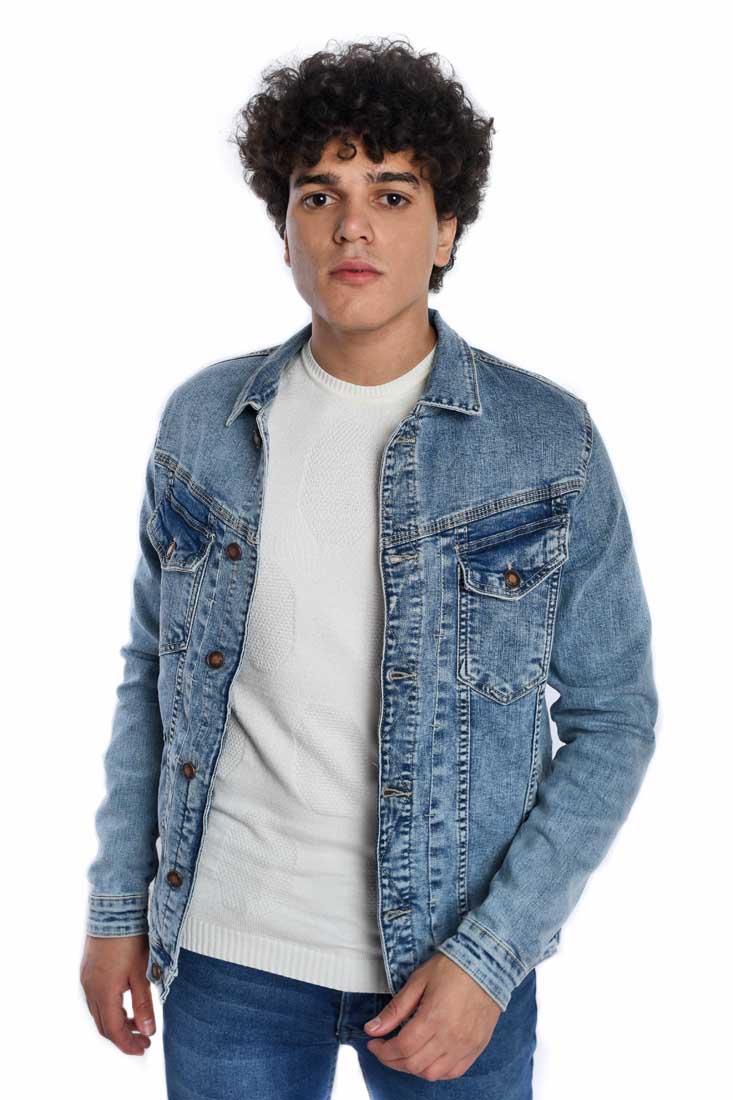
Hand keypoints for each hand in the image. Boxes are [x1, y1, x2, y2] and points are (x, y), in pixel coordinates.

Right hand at [79, 933, 155, 1055]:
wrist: (113, 909)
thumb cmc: (130, 939)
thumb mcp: (142, 972)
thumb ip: (143, 1003)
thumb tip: (147, 1031)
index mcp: (104, 992)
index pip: (114, 1030)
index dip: (128, 1043)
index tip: (143, 1048)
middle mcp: (90, 989)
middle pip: (104, 1025)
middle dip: (123, 1037)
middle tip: (143, 1040)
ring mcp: (86, 980)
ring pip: (99, 1013)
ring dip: (116, 1023)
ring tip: (137, 1023)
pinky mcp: (87, 970)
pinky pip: (96, 999)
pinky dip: (110, 1008)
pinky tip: (124, 1004)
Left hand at [363, 952, 501, 1080]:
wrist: (488, 963)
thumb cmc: (451, 968)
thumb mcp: (418, 981)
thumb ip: (395, 1009)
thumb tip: (371, 1029)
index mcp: (433, 1018)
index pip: (401, 1048)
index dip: (382, 1050)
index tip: (374, 1043)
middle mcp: (450, 1037)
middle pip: (413, 1064)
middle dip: (392, 1060)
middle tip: (384, 1049)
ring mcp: (465, 1046)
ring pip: (432, 1074)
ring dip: (413, 1068)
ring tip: (404, 1054)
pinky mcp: (476, 1048)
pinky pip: (453, 1072)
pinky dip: (436, 1072)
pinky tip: (427, 1059)